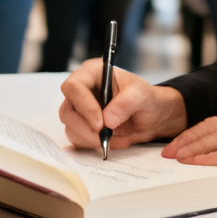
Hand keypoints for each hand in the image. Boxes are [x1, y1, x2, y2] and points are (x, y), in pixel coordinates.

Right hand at [59, 58, 186, 150]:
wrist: (149, 116)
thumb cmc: (143, 97)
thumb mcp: (141, 94)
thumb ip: (126, 103)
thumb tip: (107, 120)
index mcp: (92, 73)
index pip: (74, 86)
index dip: (84, 106)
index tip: (100, 123)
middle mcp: (82, 90)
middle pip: (67, 111)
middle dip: (85, 128)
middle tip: (105, 137)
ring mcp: (79, 110)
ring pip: (70, 128)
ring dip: (90, 139)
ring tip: (114, 139)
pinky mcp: (81, 126)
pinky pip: (78, 139)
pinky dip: (93, 144)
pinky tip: (112, 141)